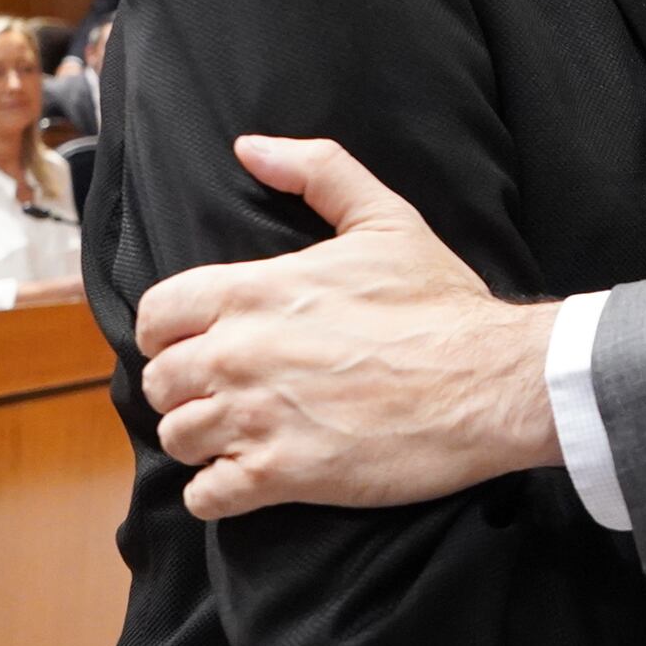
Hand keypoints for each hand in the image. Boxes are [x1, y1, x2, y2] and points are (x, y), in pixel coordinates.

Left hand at [138, 137, 561, 518]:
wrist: (490, 379)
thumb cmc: (440, 302)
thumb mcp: (385, 218)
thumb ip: (317, 171)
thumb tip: (252, 148)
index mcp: (252, 292)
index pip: (156, 315)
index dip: (168, 331)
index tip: (196, 342)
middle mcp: (240, 354)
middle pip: (160, 383)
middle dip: (187, 389)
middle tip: (227, 393)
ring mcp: (257, 418)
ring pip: (179, 440)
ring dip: (204, 441)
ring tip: (241, 436)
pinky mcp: (282, 474)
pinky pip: (207, 497)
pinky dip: (220, 493)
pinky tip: (251, 478)